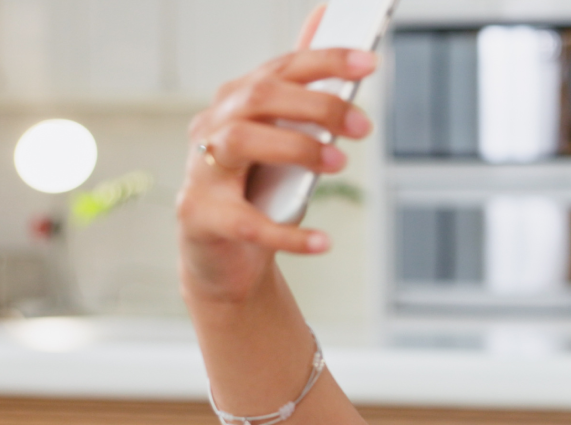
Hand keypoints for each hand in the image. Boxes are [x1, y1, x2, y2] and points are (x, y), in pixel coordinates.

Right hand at [177, 4, 374, 303]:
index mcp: (236, 103)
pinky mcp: (201, 217)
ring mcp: (201, 172)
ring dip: (296, 149)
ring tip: (339, 166)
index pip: (282, 70)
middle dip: (317, 105)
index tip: (370, 61)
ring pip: (241, 142)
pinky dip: (289, 233)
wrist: (222, 255)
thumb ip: (302, 87)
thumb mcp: (282, 137)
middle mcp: (213, 128)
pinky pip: (247, 222)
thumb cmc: (256, 190)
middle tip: (363, 127)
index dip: (325, 60)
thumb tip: (324, 19)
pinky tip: (323, 242)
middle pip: (260, 98)